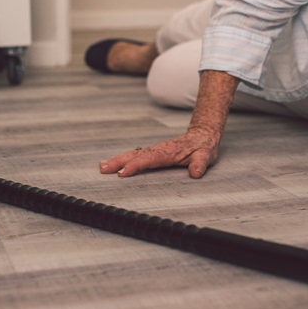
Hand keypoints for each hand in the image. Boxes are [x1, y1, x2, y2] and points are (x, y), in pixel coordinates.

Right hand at [99, 126, 220, 178]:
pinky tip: (113, 163)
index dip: (135, 166)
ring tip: (102, 166)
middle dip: (118, 161)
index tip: (122, 173)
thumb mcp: (206, 156)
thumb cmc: (203, 147)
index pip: (148, 159)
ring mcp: (154, 150)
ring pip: (132, 154)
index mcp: (168, 152)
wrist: (202, 135)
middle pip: (135, 155)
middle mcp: (158, 150)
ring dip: (117, 160)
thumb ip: (200, 164)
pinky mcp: (152, 152)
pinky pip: (135, 155)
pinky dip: (122, 159)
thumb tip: (196, 173)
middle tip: (103, 169)